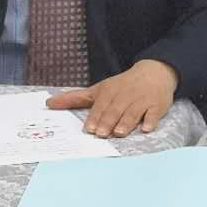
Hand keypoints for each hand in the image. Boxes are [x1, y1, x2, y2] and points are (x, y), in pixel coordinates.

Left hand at [46, 59, 178, 136]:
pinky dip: (150, 120)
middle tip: (101, 134)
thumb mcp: (99, 89)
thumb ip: (75, 98)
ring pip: (133, 112)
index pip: (101, 105)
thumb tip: (49, 103)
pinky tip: (146, 128)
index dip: (95, 117)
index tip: (89, 129)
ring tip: (119, 133)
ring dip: (127, 122)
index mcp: (110, 91)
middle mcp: (126, 95)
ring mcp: (143, 100)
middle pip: (116, 109)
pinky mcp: (157, 105)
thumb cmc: (122, 85)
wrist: (154, 72)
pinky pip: (154, 113)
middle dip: (109, 121)